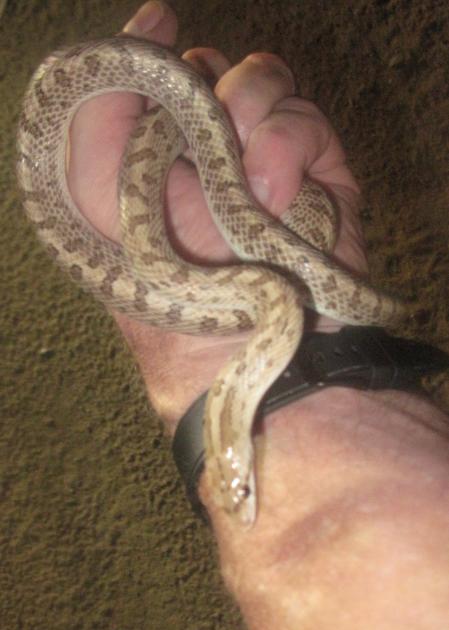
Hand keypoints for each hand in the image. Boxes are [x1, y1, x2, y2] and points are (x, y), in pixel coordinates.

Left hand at [68, 0, 366, 429]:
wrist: (236, 341)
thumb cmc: (161, 280)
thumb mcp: (95, 194)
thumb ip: (99, 110)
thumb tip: (151, 23)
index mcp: (164, 155)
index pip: (168, 76)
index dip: (163, 55)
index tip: (161, 26)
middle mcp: (216, 152)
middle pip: (215, 67)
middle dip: (201, 89)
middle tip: (198, 140)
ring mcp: (269, 158)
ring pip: (263, 79)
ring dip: (245, 112)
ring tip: (242, 184)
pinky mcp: (320, 173)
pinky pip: (303, 118)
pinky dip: (285, 147)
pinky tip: (274, 197)